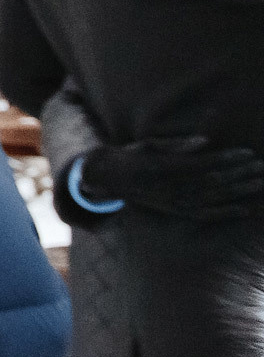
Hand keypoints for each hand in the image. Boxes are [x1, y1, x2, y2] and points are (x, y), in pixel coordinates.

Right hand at [80, 136, 263, 219]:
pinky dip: (227, 213)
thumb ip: (175, 144)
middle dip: (240, 174)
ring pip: (214, 199)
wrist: (108, 179)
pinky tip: (246, 209)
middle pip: (213, 182)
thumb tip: (204, 141)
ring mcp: (174, 203)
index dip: (227, 159)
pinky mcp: (176, 212)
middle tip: (262, 167)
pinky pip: (206, 215)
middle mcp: (170, 189)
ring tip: (261, 184)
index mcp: (162, 169)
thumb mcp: (147, 144)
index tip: (247, 153)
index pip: (203, 164)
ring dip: (240, 192)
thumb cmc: (129, 156)